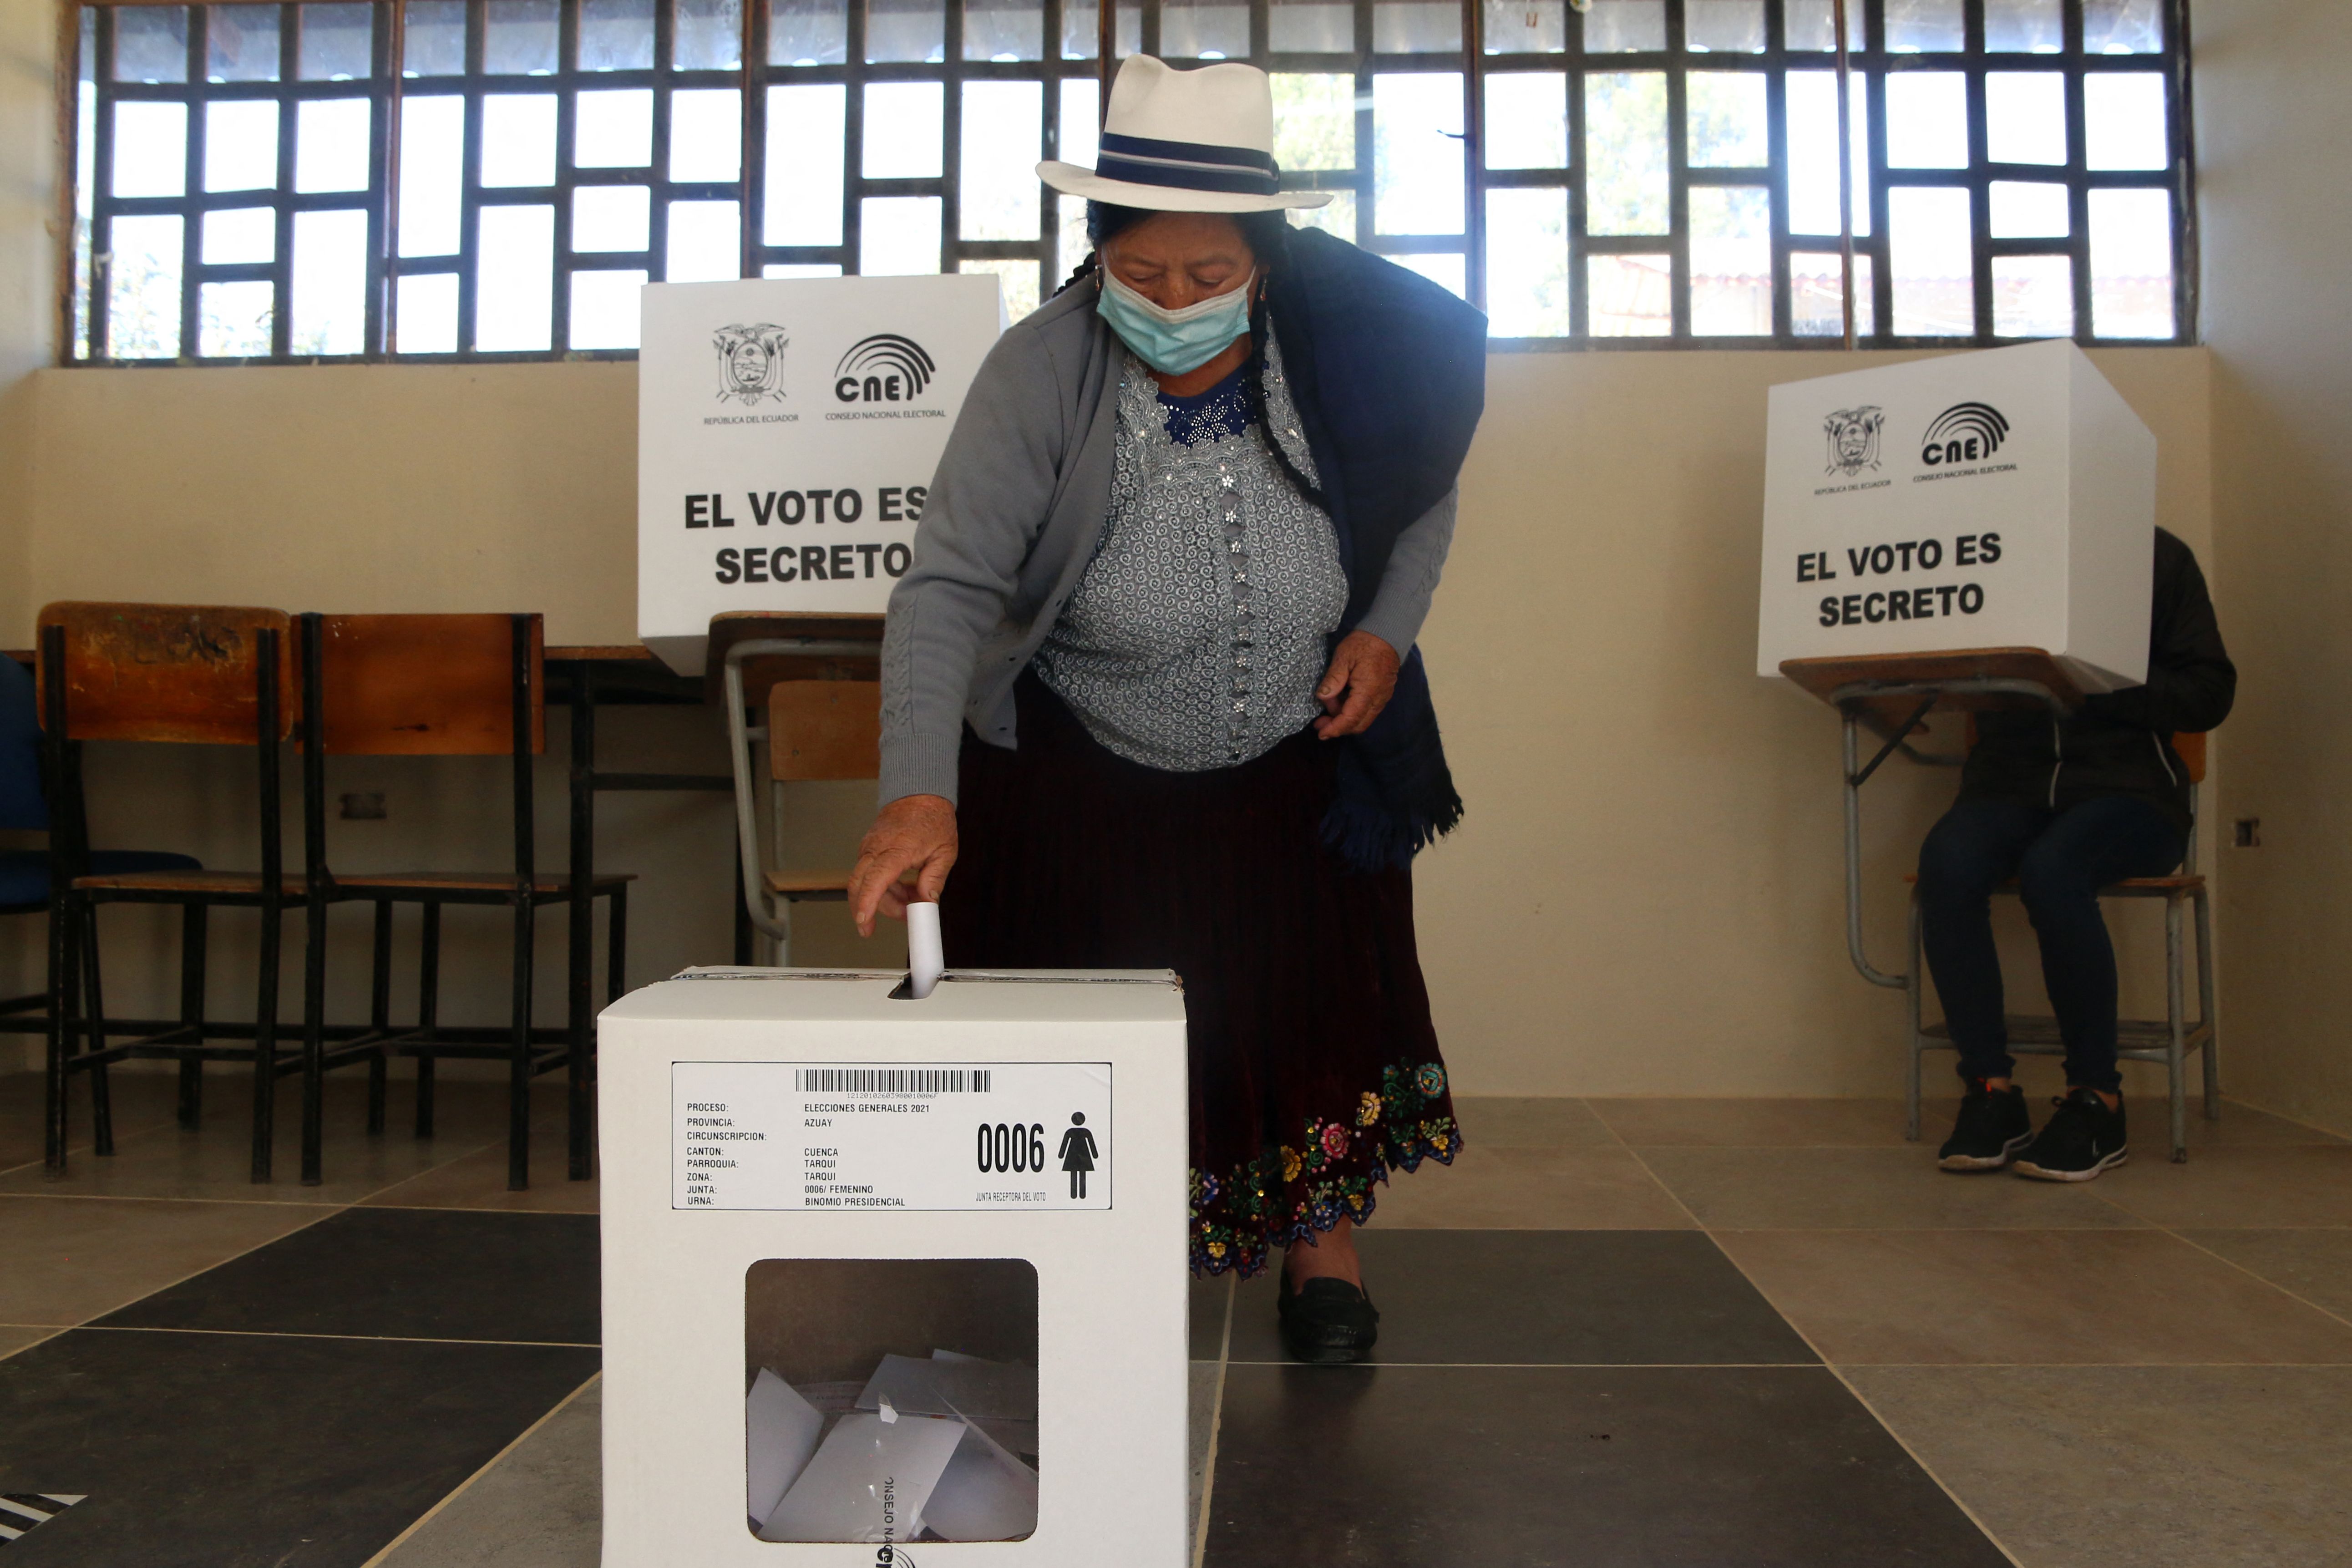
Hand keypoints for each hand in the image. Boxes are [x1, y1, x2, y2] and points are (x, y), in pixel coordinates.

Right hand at [848, 794, 958, 936]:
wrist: (919, 793)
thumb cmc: (932, 818)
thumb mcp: (944, 851)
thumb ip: (934, 880)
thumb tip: (927, 902)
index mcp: (897, 849)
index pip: (875, 880)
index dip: (867, 903)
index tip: (864, 922)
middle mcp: (876, 848)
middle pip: (860, 886)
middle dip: (873, 910)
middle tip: (902, 919)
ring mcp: (869, 848)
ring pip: (864, 882)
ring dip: (885, 898)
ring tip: (912, 900)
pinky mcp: (869, 849)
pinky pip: (868, 874)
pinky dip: (883, 887)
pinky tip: (904, 889)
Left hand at [1313, 630, 1400, 739]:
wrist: (1387, 634)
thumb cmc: (1364, 644)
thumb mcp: (1343, 658)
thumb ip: (1333, 680)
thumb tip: (1322, 697)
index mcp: (1367, 691)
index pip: (1350, 719)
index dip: (1334, 729)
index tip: (1321, 732)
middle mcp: (1378, 699)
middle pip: (1358, 725)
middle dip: (1338, 727)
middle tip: (1320, 722)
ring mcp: (1382, 697)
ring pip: (1363, 719)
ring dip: (1345, 719)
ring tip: (1329, 704)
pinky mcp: (1382, 694)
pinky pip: (1368, 711)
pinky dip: (1353, 711)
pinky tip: (1341, 701)